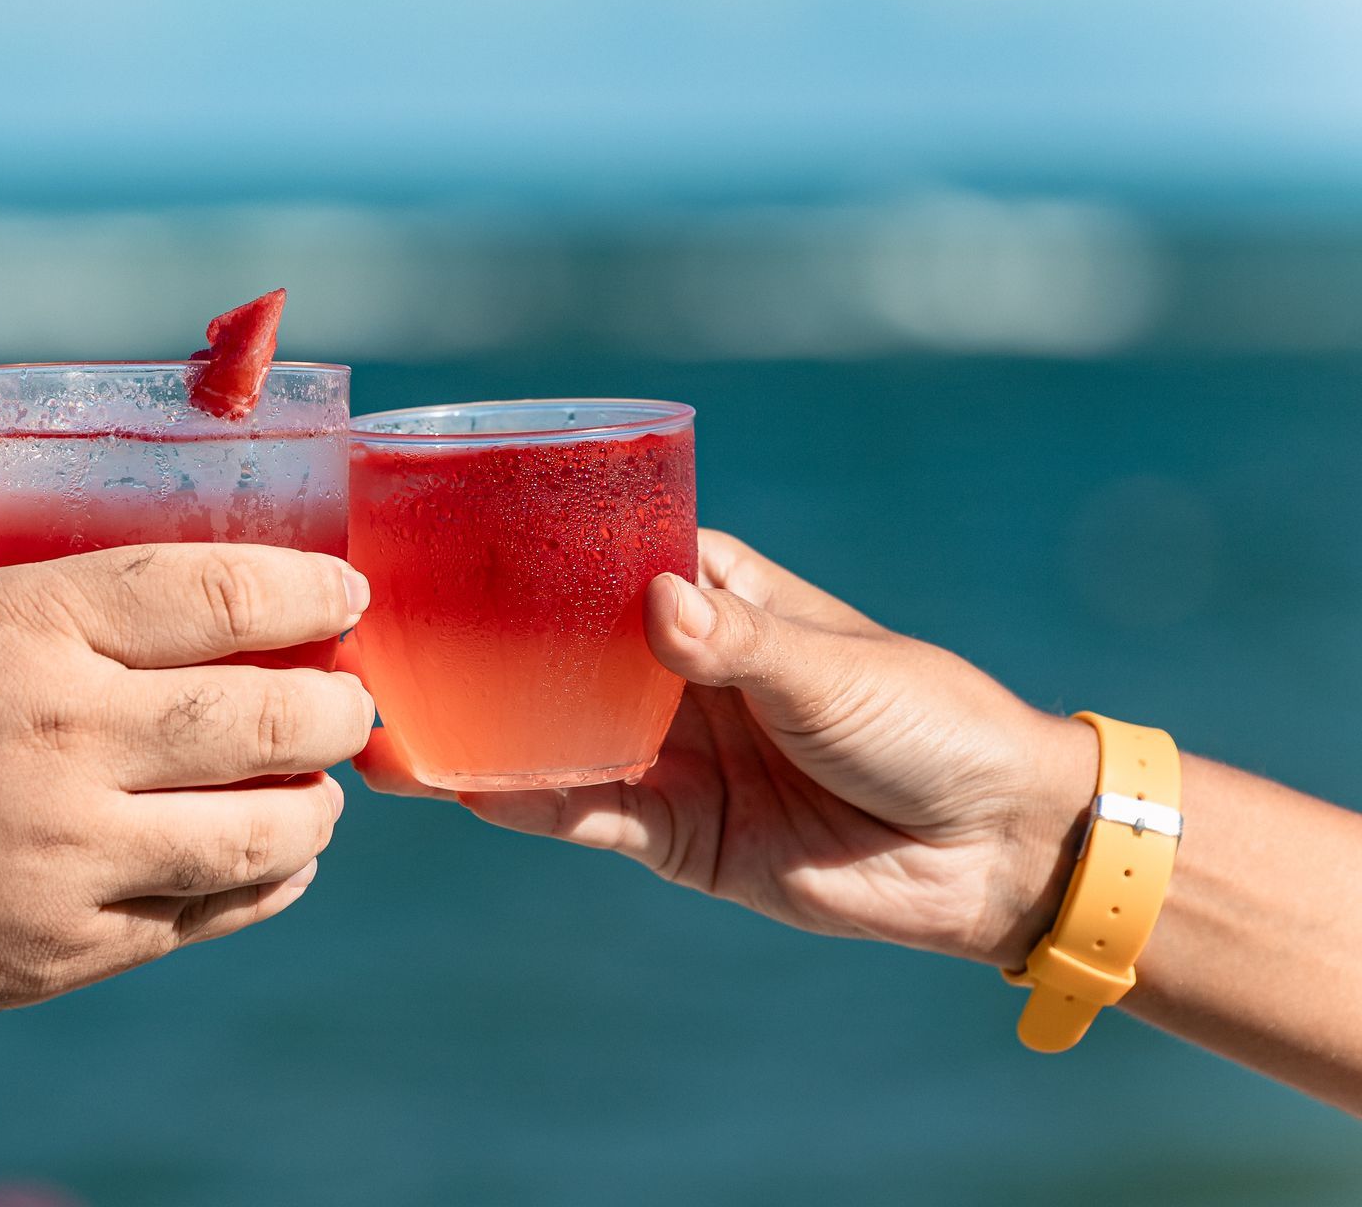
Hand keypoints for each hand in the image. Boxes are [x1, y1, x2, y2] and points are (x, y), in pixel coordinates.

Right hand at [0, 543, 373, 1030]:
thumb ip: (57, 620)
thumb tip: (189, 626)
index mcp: (25, 628)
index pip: (216, 594)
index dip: (305, 591)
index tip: (346, 593)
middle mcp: (63, 736)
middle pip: (262, 718)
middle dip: (336, 708)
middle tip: (350, 702)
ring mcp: (69, 851)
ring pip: (258, 828)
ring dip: (315, 804)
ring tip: (320, 787)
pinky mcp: (65, 944)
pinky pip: (206, 911)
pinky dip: (264, 879)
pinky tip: (277, 856)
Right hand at [354, 530, 1093, 967]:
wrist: (991, 851)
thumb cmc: (928, 722)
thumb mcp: (833, 670)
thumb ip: (739, 645)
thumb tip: (654, 603)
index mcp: (721, 602)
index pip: (609, 559)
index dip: (537, 548)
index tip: (451, 529)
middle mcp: (678, 672)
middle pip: (560, 652)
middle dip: (485, 645)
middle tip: (388, 630)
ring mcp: (670, 752)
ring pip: (552, 735)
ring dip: (481, 729)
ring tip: (390, 713)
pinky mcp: (673, 831)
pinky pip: (581, 811)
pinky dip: (519, 802)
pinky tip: (453, 784)